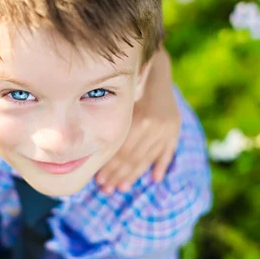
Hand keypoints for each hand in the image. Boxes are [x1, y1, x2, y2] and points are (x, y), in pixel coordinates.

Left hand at [95, 47, 180, 193]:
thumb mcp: (118, 99)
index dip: (110, 168)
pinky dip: (160, 165)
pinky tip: (154, 179)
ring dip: (134, 175)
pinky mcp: (175, 129)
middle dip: (118, 176)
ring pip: (148, 159)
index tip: (99, 180)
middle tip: (106, 189)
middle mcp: (155, 127)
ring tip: (121, 187)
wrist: (156, 69)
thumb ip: (109, 121)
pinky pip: (167, 152)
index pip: (122, 152)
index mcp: (139, 120)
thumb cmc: (128, 84)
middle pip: (133, 158)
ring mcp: (167, 130)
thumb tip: (83, 147)